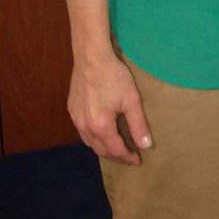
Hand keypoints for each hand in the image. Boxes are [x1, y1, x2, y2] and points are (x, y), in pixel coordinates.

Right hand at [67, 51, 152, 165]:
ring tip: (116, 147)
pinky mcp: (71, 110)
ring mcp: (76, 119)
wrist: (91, 58)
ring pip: (89, 142)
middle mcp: (84, 127)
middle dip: (116, 156)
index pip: (115, 150)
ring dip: (103, 148)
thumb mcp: (131, 100)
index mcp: (100, 126)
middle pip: (100, 150)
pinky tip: (101, 132)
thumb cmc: (114, 76)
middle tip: (129, 156)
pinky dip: (94, 137)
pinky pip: (82, 131)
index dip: (127, 157)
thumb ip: (138, 124)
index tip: (138, 160)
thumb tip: (146, 145)